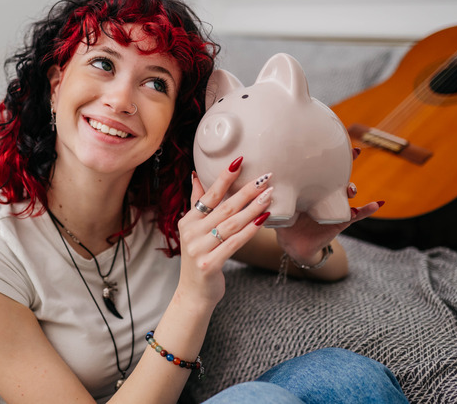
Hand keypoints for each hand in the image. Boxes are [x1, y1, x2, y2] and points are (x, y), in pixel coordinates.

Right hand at [177, 157, 272, 306]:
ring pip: (231, 224)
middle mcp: (191, 233)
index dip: (224, 178)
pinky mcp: (210, 264)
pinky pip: (235, 243)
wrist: (194, 294)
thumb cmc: (200, 259)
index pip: (208, 195)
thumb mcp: (194, 231)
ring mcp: (199, 249)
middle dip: (246, 191)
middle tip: (265, 177)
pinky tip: (263, 220)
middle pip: (224, 208)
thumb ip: (197, 203)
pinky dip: (250, 230)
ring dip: (252, 208)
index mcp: (188, 221)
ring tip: (269, 195)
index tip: (239, 161)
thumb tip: (196, 176)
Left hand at [274, 147, 383, 261]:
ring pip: (346, 194)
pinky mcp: (339, 221)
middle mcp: (323, 193)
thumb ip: (268, 190)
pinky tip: (376, 203)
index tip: (333, 139)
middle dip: (345, 163)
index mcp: (308, 187)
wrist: (292, 244)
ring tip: (351, 188)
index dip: (327, 154)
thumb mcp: (275, 202)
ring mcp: (333, 206)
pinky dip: (366, 209)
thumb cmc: (283, 220)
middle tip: (353, 152)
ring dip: (351, 187)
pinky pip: (356, 215)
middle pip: (336, 175)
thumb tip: (252, 174)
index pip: (319, 167)